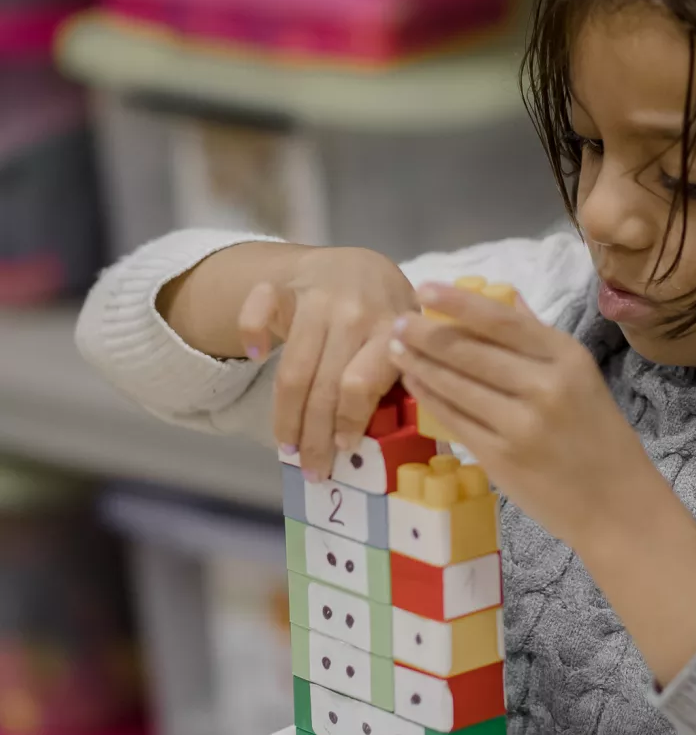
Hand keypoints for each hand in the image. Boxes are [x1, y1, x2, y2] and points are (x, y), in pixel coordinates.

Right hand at [239, 247, 418, 475]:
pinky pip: (257, 310)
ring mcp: (317, 296)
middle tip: (313, 469)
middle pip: (323, 387)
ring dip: (286, 417)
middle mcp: (353, 312)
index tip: (344, 448)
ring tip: (288, 447)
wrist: (358, 264)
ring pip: (292, 369)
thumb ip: (398, 374)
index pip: (361, 384)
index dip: (349, 421)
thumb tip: (384, 442)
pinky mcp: (284, 286)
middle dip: (316, 437)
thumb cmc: (385, 315)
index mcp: (390, 328)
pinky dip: (251, 332)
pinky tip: (257, 357)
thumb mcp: (405, 339)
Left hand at [389, 281, 695, 682]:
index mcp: (567, 358)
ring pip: (455, 385)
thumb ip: (540, 336)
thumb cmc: (600, 436)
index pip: (501, 320)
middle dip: (425, 333)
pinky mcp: (500, 458)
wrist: (617, 506)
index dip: (457, 301)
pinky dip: (430, 398)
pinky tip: (415, 383)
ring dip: (419, 364)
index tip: (425, 287)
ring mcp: (519, 425)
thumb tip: (504, 299)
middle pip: (470, 351)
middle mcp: (543, 387)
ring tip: (396, 348)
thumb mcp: (583, 376)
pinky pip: (454, 420)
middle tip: (398, 321)